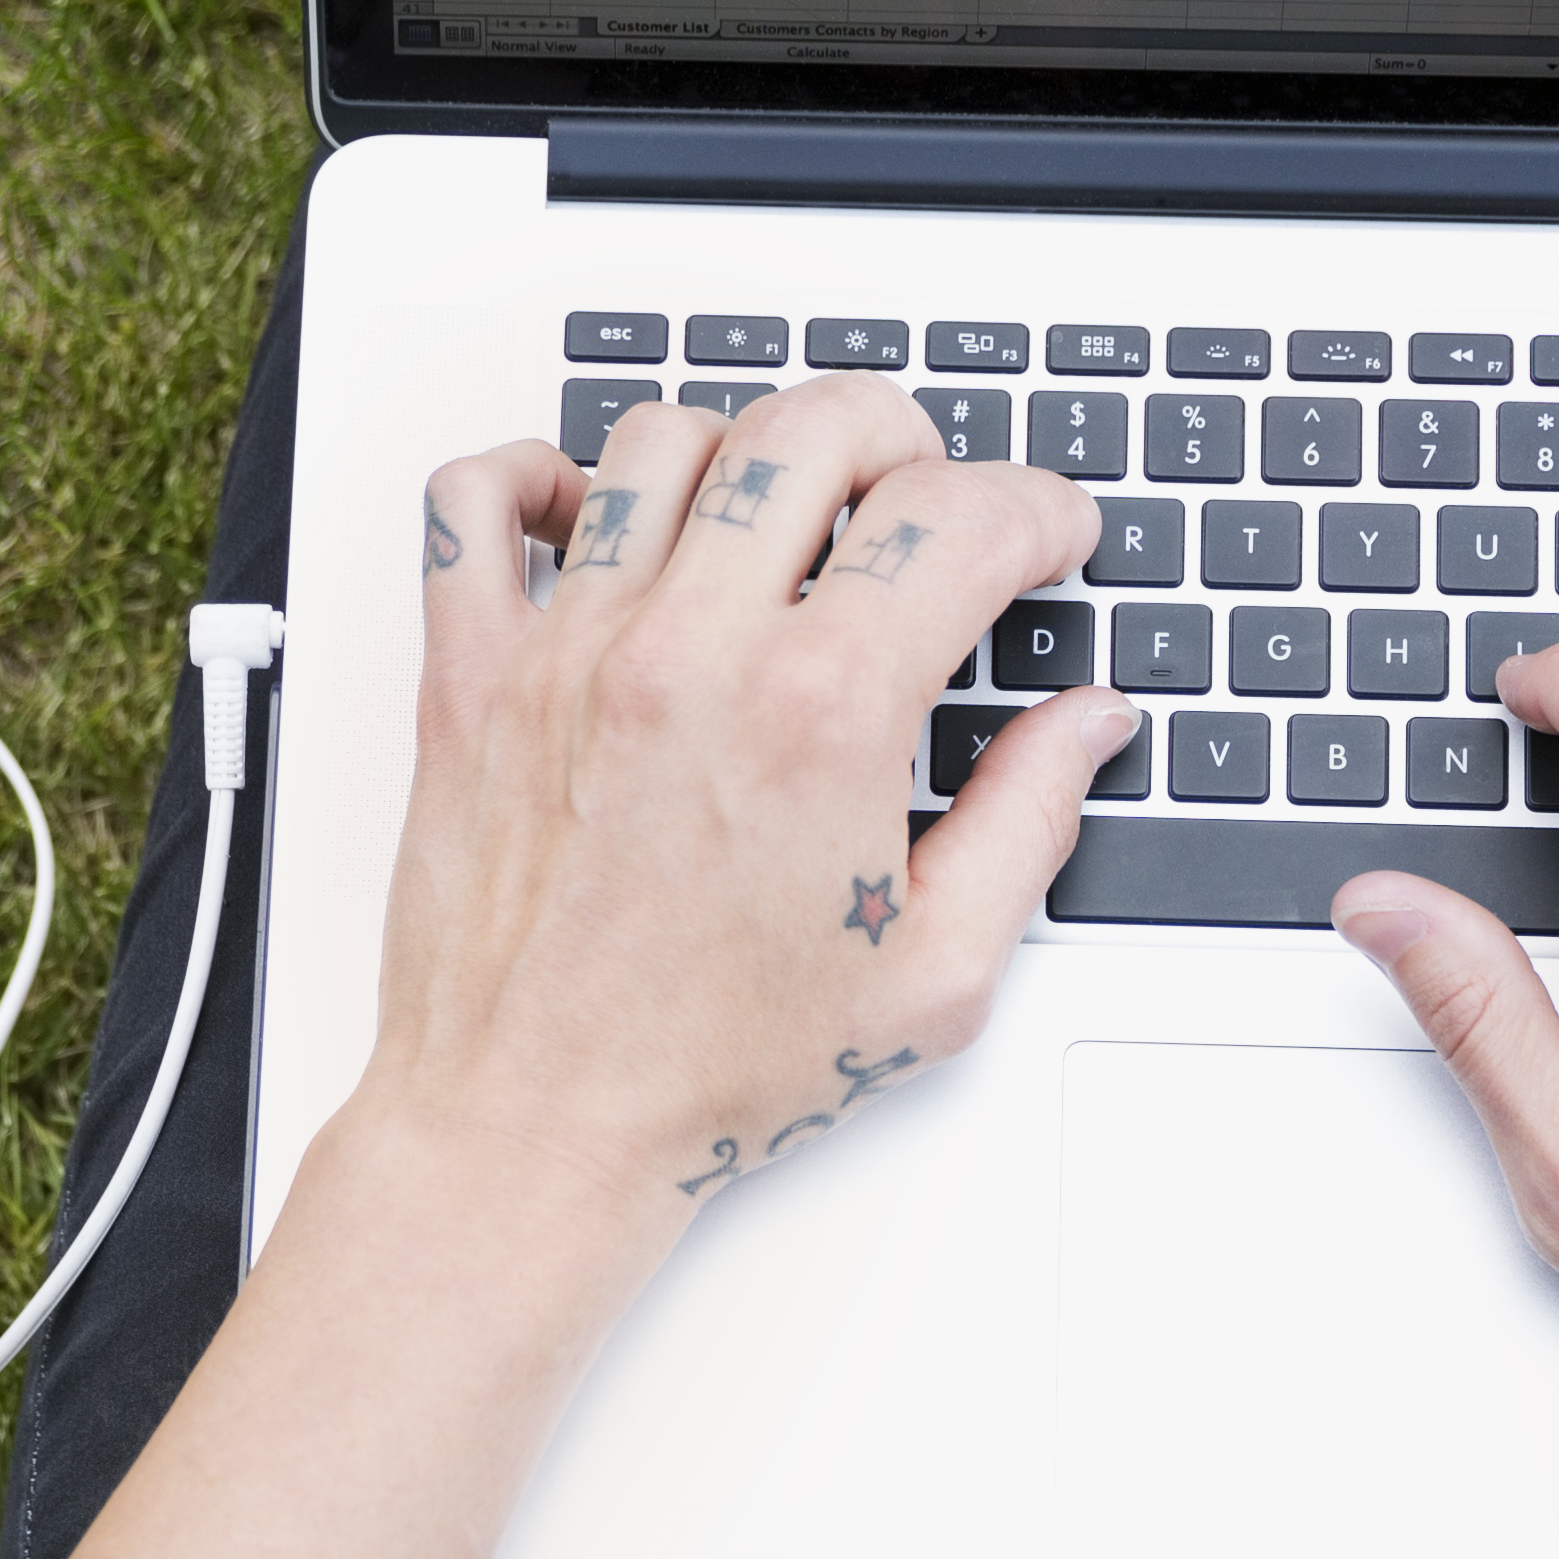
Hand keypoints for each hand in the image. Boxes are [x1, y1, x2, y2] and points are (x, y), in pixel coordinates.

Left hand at [363, 380, 1130, 1247]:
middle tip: (927, 491)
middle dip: (905, 437)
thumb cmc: (712, 1071)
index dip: (1035, 508)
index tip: (1044, 534)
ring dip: (745, 451)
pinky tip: (592, 515)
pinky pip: (478, 503)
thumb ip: (1029, 825)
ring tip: (779, 509)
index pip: (959, 517)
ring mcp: (572, 651)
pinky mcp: (473, 675)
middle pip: (816, 432)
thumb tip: (1085, 725)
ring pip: (664, 441)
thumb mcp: (932, 976)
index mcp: (823, 714)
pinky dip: (534, 475)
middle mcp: (694, 653)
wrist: (536, 1127)